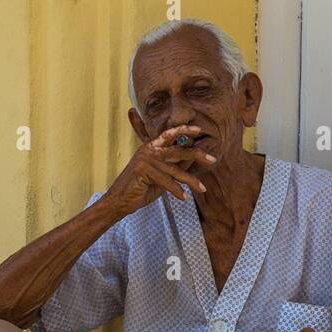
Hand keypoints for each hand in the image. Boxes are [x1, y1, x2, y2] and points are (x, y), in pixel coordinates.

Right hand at [99, 126, 216, 217]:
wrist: (119, 201)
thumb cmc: (140, 189)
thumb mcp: (161, 177)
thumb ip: (174, 167)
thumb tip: (193, 161)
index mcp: (151, 147)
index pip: (169, 134)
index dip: (184, 130)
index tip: (199, 130)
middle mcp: (149, 150)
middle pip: (178, 150)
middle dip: (197, 154)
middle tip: (212, 159)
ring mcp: (145, 159)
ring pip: (175, 169)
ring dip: (190, 181)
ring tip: (202, 188)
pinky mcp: (143, 171)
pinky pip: (166, 181)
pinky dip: (176, 190)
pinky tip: (184, 197)